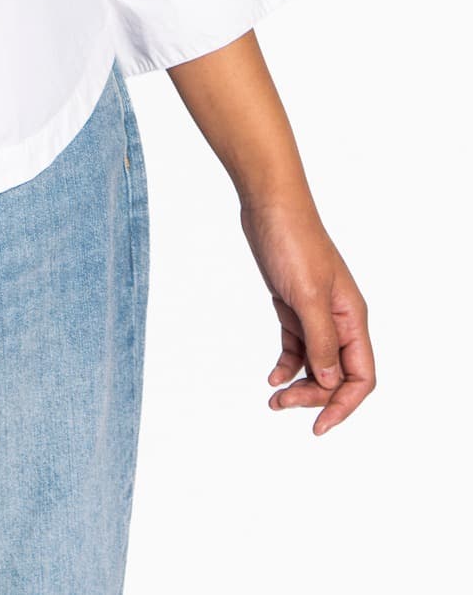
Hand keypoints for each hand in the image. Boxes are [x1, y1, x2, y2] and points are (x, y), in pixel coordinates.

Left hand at [238, 197, 374, 434]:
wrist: (269, 205)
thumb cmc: (292, 242)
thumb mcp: (306, 295)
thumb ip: (321, 340)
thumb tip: (331, 381)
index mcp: (352, 318)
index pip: (361, 376)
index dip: (344, 405)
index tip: (319, 425)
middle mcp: (339, 319)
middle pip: (337, 375)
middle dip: (314, 396)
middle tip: (281, 404)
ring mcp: (317, 312)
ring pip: (317, 363)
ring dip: (299, 384)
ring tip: (274, 397)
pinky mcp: (294, 305)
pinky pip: (298, 346)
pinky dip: (288, 364)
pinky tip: (273, 376)